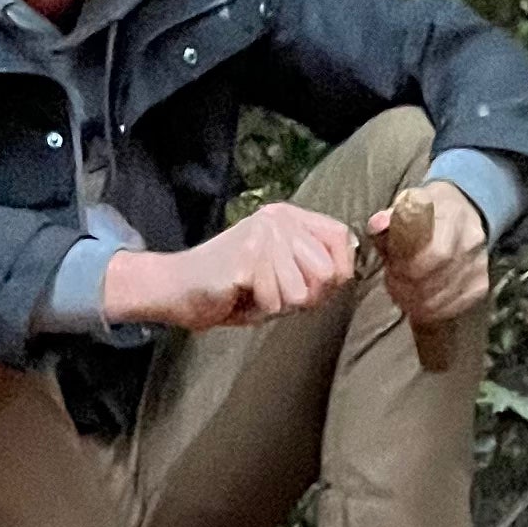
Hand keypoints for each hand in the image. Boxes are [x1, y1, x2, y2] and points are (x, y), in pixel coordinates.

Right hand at [100, 203, 355, 332]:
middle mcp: (279, 219)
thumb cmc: (234, 289)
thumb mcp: (283, 275)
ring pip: (300, 293)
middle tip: (274, 292)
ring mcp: (263, 235)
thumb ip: (314, 267)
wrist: (179, 289)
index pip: (342, 238)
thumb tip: (347, 270)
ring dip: (278, 304)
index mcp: (289, 217)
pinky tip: (240, 294)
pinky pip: (275, 302)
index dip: (338, 273)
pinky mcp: (248, 257)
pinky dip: (259, 309)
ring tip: (255, 291)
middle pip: (326, 274)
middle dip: (305, 298)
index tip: (313, 286)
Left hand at [372, 179, 488, 330]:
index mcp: (452, 214)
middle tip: (392, 286)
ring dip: (415, 304)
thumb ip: (390, 218)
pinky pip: (452, 309)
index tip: (391, 268)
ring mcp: (478, 265)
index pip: (434, 253)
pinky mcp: (480, 286)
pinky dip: (430, 312)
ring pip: (441, 300)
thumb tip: (377, 226)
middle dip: (406, 288)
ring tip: (402, 294)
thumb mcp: (407, 205)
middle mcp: (471, 240)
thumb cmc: (428, 212)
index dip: (407, 268)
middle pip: (436, 279)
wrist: (463, 213)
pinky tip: (419, 303)